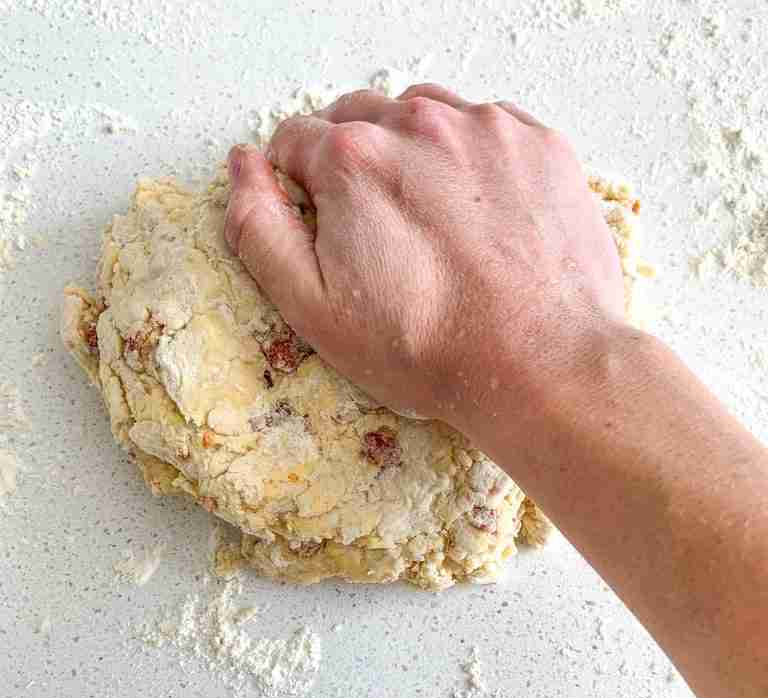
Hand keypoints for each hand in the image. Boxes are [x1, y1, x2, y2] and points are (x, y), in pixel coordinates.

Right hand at [224, 84, 623, 426]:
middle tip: (380, 234)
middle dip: (354, 166)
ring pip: (425, 116)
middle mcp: (419, 124)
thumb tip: (243, 167)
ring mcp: (487, 130)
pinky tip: (481, 220)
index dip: (300, 187)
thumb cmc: (429, 348)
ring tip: (432, 226)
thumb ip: (259, 229)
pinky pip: (488, 132)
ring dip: (415, 154)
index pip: (297, 141)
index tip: (327, 227)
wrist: (538, 364)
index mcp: (353, 159)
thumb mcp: (313, 309)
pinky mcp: (539, 146)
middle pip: (360, 119)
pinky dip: (474, 163)